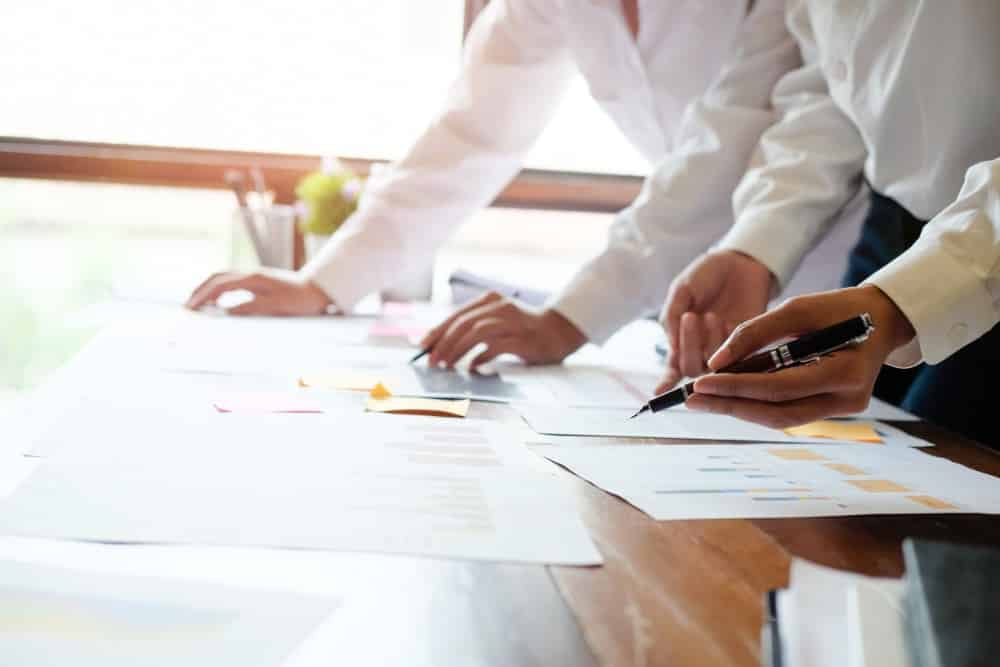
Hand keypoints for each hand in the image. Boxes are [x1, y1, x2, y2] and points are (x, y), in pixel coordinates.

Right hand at [185, 271, 331, 315]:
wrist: (318, 291)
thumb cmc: (300, 301)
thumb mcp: (275, 307)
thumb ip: (250, 308)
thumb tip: (226, 312)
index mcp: (252, 279)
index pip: (219, 285)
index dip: (203, 297)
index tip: (190, 308)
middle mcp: (250, 274)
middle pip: (216, 277)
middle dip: (199, 291)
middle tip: (187, 306)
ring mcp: (254, 276)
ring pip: (223, 279)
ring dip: (208, 290)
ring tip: (197, 305)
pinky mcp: (258, 282)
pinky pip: (232, 284)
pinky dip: (219, 291)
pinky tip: (218, 303)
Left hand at [419, 291, 587, 368]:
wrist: (558, 330)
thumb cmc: (521, 329)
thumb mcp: (496, 321)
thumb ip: (473, 328)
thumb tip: (440, 346)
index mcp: (490, 300)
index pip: (456, 315)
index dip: (437, 331)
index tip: (422, 346)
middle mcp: (500, 307)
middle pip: (464, 324)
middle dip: (443, 343)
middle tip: (432, 361)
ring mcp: (512, 322)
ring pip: (477, 333)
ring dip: (457, 350)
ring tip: (447, 365)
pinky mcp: (522, 339)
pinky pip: (495, 347)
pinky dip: (480, 357)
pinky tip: (473, 366)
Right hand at [656, 251, 772, 391]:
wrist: (739, 262)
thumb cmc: (705, 276)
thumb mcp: (681, 290)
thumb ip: (671, 317)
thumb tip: (670, 346)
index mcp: (681, 340)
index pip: (672, 369)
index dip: (665, 384)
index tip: (656, 393)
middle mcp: (701, 350)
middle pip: (690, 368)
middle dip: (688, 345)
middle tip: (691, 317)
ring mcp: (724, 349)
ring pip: (712, 364)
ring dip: (709, 342)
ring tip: (711, 315)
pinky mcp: (748, 343)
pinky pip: (736, 354)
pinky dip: (727, 340)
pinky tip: (725, 321)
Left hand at [685, 286, 915, 427]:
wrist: (883, 319)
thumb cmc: (839, 308)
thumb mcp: (798, 307)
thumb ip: (756, 332)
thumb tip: (715, 361)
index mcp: (845, 371)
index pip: (779, 387)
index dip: (736, 387)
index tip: (699, 382)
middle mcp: (847, 399)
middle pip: (777, 413)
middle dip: (730, 406)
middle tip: (691, 399)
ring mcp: (842, 409)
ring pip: (780, 418)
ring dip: (739, 409)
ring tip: (703, 399)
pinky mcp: (833, 408)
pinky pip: (789, 412)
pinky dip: (757, 404)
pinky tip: (729, 396)